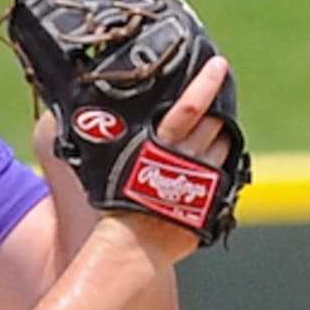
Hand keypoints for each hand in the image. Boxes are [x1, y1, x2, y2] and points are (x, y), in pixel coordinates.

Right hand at [106, 55, 234, 264]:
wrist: (135, 245)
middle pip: (213, 121)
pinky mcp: (212, 197)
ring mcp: (202, 177)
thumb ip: (114, 140)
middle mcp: (186, 157)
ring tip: (217, 123)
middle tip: (220, 88)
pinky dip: (225, 158)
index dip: (205, 84)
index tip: (217, 64)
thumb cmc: (116, 205)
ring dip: (224, 131)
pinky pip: (227, 170)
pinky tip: (219, 153)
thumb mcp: (110, 164)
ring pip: (223, 143)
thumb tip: (82, 116)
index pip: (188, 107)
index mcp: (159, 145)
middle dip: (218, 105)